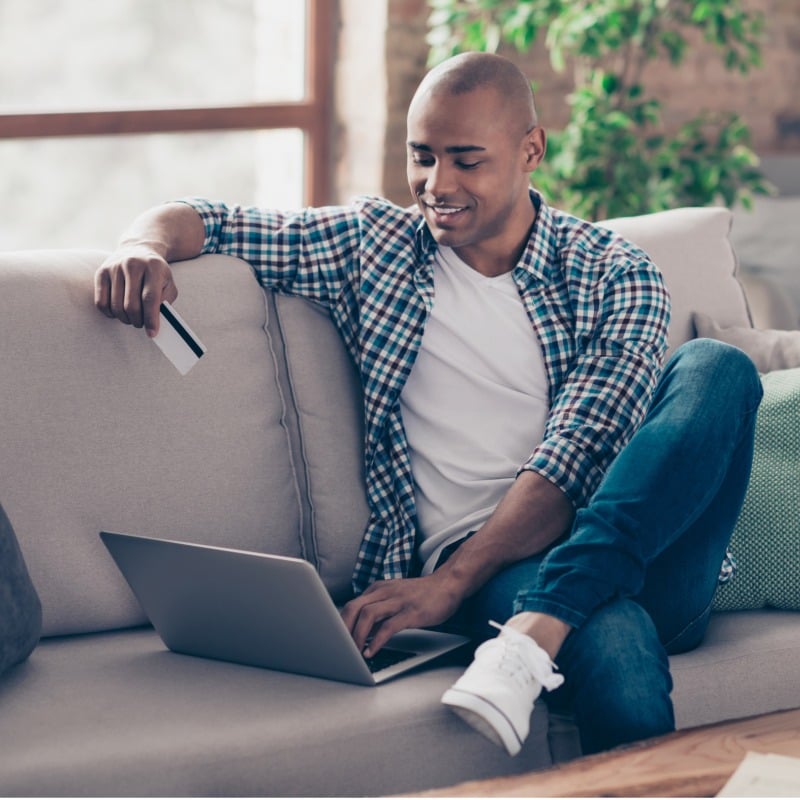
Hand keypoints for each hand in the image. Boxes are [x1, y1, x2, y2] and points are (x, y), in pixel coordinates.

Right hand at [94, 244, 177, 336]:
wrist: (138, 250)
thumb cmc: (156, 273)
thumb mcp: (168, 284)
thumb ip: (165, 301)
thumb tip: (155, 321)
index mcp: (153, 267)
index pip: (150, 298)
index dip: (150, 319)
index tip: (152, 333)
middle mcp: (132, 265)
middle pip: (131, 305)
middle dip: (137, 321)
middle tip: (141, 323)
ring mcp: (114, 267)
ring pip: (116, 306)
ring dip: (125, 319)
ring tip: (132, 318)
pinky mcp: (101, 272)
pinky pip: (101, 302)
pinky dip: (110, 314)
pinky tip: (118, 312)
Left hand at [341, 574, 463, 656]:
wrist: (448, 584)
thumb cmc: (420, 595)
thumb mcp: (394, 598)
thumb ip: (377, 613)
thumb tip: (360, 633)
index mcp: (378, 589)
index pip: (351, 605)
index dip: (339, 624)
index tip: (334, 640)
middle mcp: (385, 592)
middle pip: (353, 608)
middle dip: (343, 630)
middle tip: (339, 648)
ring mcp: (398, 601)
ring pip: (368, 615)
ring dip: (357, 636)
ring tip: (353, 653)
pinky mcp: (411, 612)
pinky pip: (389, 627)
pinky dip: (377, 641)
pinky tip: (372, 652)